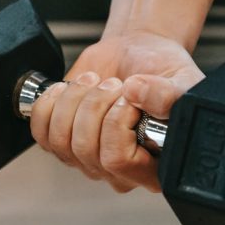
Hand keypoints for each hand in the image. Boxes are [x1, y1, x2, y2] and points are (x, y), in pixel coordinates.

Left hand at [29, 30, 204, 192]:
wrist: (137, 53)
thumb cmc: (164, 71)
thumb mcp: (183, 80)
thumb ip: (169, 93)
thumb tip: (135, 92)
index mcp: (155, 167)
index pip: (118, 162)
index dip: (116, 125)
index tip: (129, 98)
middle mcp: (120, 170)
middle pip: (85, 150)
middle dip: (96, 104)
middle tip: (115, 84)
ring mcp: (88, 159)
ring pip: (61, 141)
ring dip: (75, 100)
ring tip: (96, 82)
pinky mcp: (63, 141)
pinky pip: (41, 133)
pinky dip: (51, 103)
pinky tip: (70, 89)